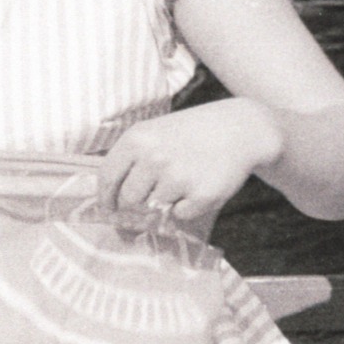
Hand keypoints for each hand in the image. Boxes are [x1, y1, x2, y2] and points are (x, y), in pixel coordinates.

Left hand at [97, 97, 284, 227]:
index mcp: (137, 139)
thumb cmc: (190, 133)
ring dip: (166, 200)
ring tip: (184, 179)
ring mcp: (177, 177)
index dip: (105, 198)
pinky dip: (187, 206)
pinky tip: (199, 185)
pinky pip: (180, 215)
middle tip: (153, 194)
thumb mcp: (154, 133)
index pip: (108, 177)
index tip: (109, 209)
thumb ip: (130, 160)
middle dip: (137, 203)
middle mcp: (154, 157)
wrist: (238, 129)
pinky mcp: (200, 195)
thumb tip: (110, 199)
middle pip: (129, 199)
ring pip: (154, 208)